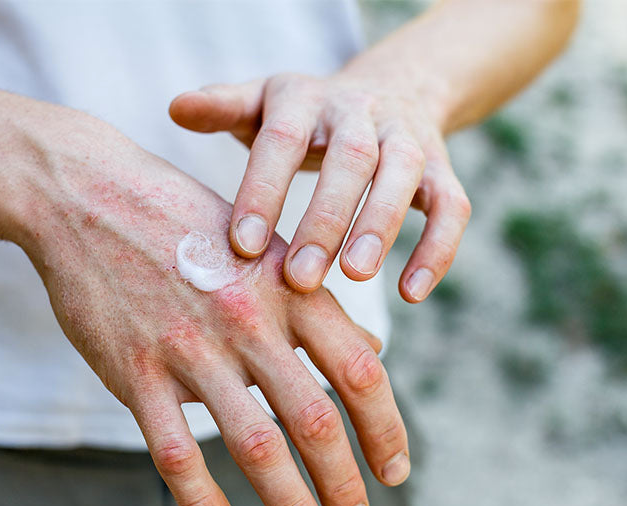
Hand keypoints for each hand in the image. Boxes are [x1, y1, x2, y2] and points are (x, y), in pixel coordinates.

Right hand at [19, 120, 409, 505]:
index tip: (396, 472)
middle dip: (345, 484)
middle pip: (315, 420)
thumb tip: (373, 354)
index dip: (386, 430)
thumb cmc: (188, 223)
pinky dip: (202, 501)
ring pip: (254, 446)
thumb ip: (319, 307)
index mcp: (289, 287)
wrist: (87, 194)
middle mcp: (248, 319)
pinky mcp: (132, 369)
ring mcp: (188, 346)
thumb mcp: (267, 247)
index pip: (359, 372)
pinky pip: (172, 451)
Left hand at [169, 72, 471, 301]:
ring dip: (381, 226)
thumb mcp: (262, 105)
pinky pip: (451, 207)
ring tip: (355, 276)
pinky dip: (437, 249)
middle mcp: (359, 111)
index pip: (282, 140)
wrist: (388, 91)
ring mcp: (406, 138)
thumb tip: (175, 108)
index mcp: (305, 99)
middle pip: (349, 158)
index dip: (264, 191)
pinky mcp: (442, 167)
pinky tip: (411, 294)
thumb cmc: (305, 119)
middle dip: (325, 219)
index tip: (243, 248)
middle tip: (299, 279)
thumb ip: (223, 108)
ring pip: (404, 175)